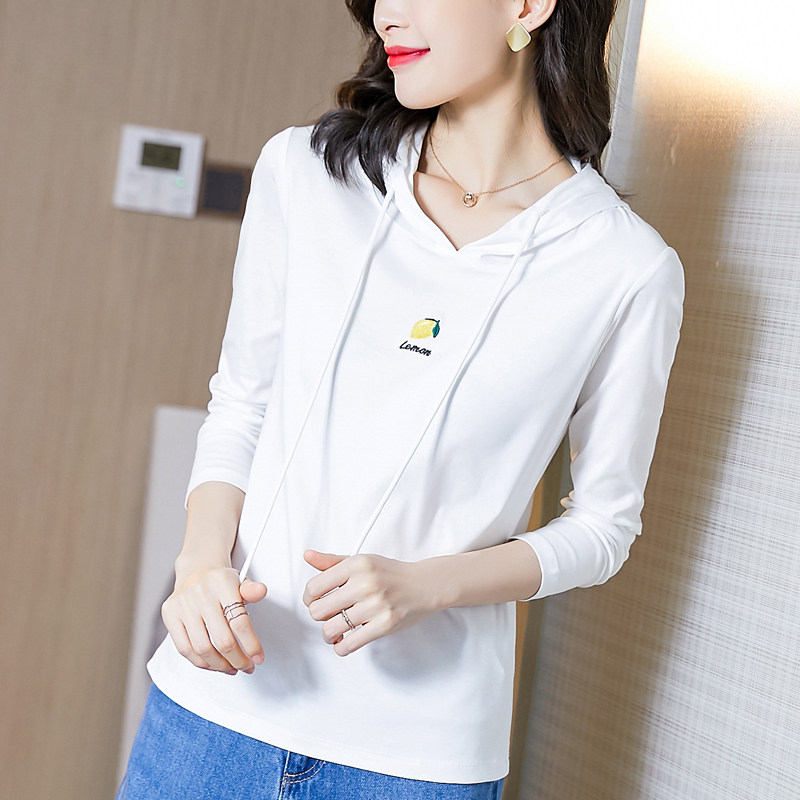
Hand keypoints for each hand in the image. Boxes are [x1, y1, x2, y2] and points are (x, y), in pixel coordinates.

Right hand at [161, 566, 266, 674]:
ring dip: (220, 665)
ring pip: (203, 649)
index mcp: (222, 582)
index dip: (251, 645)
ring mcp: (183, 604)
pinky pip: (184, 648)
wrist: (197, 571)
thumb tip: (261, 591)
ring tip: (231, 668)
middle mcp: (201, 593)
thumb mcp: (240, 581)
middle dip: (238, 660)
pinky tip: (213, 664)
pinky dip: (200, 662)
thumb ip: (251, 591)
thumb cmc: (221, 582)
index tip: (258, 658)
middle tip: (246, 666)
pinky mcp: (170, 614)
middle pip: (223, 640)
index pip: (240, 622)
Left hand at [302, 550, 439, 656]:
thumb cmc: (390, 574)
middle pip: (318, 610)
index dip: (309, 598)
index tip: (315, 601)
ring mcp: (376, 605)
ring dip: (328, 634)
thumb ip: (332, 561)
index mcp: (357, 564)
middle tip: (328, 615)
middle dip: (319, 616)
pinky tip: (345, 640)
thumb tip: (308, 556)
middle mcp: (365, 583)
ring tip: (335, 630)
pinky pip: (348, 645)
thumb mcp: (361, 561)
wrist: (425, 584)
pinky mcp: (384, 625)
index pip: (314, 587)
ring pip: (330, 630)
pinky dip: (341, 647)